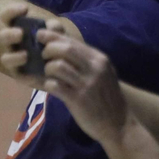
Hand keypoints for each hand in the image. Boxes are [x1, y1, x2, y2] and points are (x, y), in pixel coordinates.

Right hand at [0, 3, 54, 89]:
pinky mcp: (21, 75)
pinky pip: (19, 77)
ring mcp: (15, 60)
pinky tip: (34, 76)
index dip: (11, 11)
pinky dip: (26, 77)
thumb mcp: (58, 35)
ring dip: (14, 57)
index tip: (25, 9)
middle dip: (9, 34)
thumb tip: (51, 25)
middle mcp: (13, 44)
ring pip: (5, 59)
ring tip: (25, 55)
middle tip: (21, 33)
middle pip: (2, 36)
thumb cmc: (55, 45)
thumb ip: (56, 29)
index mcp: (18, 29)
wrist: (64, 67)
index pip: (7, 17)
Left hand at [0, 6, 127, 142]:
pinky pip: (55, 86)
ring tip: (48, 73)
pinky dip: (47, 84)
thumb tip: (61, 46)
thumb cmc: (107, 97)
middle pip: (65, 48)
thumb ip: (85, 60)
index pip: (73, 41)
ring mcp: (86, 84)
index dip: (53, 36)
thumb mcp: (102, 73)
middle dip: (48, 49)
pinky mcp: (78, 100)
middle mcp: (94, 68)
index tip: (40, 35)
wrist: (119, 124)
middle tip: (43, 56)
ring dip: (47, 68)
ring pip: (58, 66)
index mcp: (99, 59)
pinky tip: (49, 86)